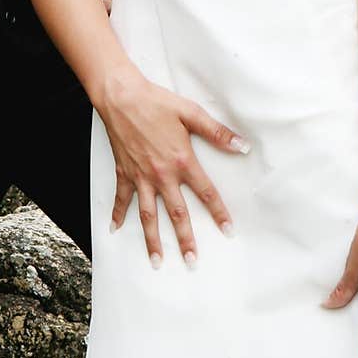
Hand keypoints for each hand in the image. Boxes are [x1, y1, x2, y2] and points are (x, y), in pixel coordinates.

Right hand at [99, 68, 248, 266]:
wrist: (122, 96)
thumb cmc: (157, 102)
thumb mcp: (191, 113)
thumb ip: (217, 133)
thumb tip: (242, 146)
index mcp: (182, 161)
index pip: (205, 193)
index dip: (218, 212)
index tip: (227, 231)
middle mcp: (161, 175)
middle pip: (177, 213)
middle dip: (185, 239)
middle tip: (192, 261)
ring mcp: (140, 176)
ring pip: (148, 215)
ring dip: (153, 239)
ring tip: (157, 261)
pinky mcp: (124, 172)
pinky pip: (121, 198)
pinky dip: (118, 214)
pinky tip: (116, 229)